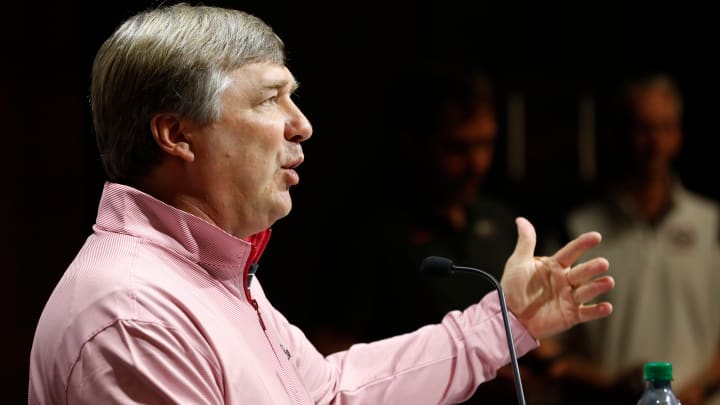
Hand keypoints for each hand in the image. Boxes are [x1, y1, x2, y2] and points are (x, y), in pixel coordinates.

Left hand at [500, 217, 613, 338]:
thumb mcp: (517, 263)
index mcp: (555, 266)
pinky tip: (606, 307)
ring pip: (587, 291)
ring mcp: (569, 298)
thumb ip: (526, 242)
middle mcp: (565, 280)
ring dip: (598, 287)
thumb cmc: (512, 288)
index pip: (571, 252)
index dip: (583, 244)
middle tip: (603, 263)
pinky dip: (597, 311)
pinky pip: (586, 313)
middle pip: (582, 272)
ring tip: (608, 282)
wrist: (509, 316)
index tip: (596, 236)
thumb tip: (521, 220)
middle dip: (593, 268)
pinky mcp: (570, 315)